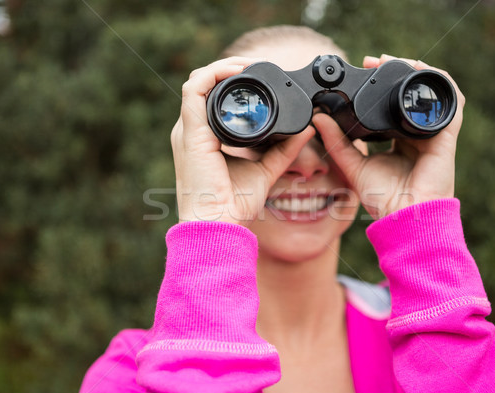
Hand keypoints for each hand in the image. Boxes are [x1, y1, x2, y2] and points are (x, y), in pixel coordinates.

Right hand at [172, 57, 314, 225]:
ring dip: (224, 67)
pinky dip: (215, 74)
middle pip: (205, 87)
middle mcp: (193, 131)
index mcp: (205, 139)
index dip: (233, 83)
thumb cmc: (234, 205)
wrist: (217, 225)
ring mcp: (188, 130)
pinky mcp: (189, 132)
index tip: (261, 78)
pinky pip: (195, 89)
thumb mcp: (265, 170)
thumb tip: (306, 130)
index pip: (213, 100)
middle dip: (230, 71)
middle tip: (258, 67)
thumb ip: (284, 150)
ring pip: (199, 81)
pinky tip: (237, 72)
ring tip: (249, 65)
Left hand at [314, 54, 465, 219]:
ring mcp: (433, 136)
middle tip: (375, 60)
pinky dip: (441, 84)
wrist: (405, 217)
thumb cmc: (383, 199)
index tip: (364, 70)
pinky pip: (452, 103)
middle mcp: (416, 136)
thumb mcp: (352, 166)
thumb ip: (337, 142)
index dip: (380, 87)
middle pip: (410, 96)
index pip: (392, 107)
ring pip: (431, 94)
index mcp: (398, 142)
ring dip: (416, 72)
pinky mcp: (445, 137)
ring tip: (395, 61)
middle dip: (396, 72)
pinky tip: (424, 70)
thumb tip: (318, 118)